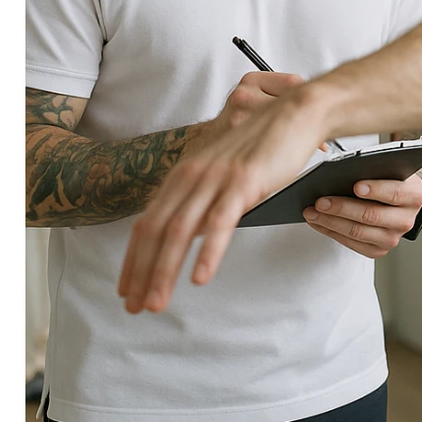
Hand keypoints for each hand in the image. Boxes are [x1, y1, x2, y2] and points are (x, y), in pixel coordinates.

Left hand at [118, 75, 322, 314]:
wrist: (295, 113)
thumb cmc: (264, 143)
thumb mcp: (224, 169)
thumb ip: (204, 197)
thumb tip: (193, 233)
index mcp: (184, 173)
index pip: (147, 222)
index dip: (133, 260)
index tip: (126, 290)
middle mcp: (193, 175)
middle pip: (155, 231)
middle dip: (141, 273)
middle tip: (134, 307)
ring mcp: (217, 177)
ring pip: (180, 231)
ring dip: (164, 271)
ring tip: (156, 302)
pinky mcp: (244, 181)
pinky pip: (220, 222)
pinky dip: (207, 253)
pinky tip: (200, 278)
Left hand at [303, 173, 421, 257]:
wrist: (400, 203)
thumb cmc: (390, 180)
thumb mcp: (390, 170)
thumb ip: (375, 169)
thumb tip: (345, 169)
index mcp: (413, 196)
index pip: (395, 193)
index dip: (376, 189)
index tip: (356, 185)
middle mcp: (406, 220)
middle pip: (371, 215)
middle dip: (342, 207)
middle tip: (321, 201)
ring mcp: (392, 239)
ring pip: (357, 232)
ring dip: (330, 222)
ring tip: (312, 212)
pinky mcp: (378, 250)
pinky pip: (351, 244)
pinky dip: (331, 232)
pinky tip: (318, 222)